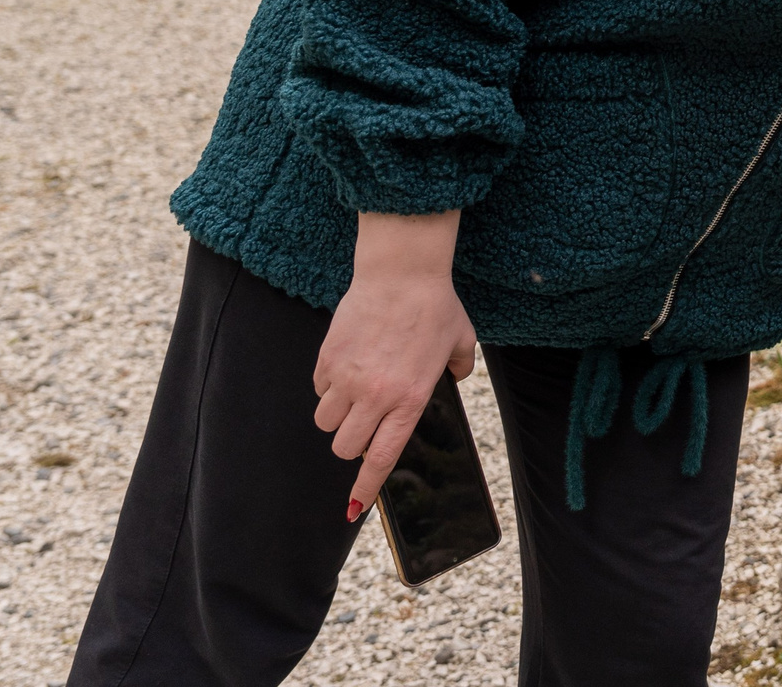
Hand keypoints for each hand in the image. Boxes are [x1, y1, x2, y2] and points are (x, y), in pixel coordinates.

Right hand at [314, 211, 474, 519]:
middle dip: (352, 442)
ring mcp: (348, 379)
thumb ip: (461, 367)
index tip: (353, 509)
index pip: (381, 458)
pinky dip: (328, 386)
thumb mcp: (463, 340)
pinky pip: (318, 390)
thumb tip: (456, 378)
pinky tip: (348, 363)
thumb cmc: (436, 306)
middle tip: (366, 421)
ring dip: (338, 415)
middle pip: (345, 447)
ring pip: (327, 422)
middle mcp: (376, 397)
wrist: (402, 272)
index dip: (365, 488)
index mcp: (410, 400)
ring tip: (356, 389)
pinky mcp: (327, 359)